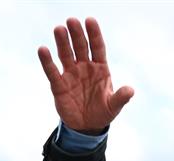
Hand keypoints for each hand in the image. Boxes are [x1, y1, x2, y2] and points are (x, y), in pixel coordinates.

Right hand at [38, 17, 133, 132]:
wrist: (87, 127)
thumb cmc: (103, 112)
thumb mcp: (114, 106)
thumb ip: (121, 98)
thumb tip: (130, 90)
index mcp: (100, 69)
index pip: (98, 47)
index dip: (94, 34)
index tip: (90, 20)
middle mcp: (85, 68)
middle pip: (81, 47)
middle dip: (77, 34)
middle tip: (72, 21)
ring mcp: (71, 75)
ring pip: (66, 55)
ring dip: (62, 42)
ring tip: (59, 29)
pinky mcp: (59, 85)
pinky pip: (52, 71)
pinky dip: (47, 61)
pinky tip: (43, 49)